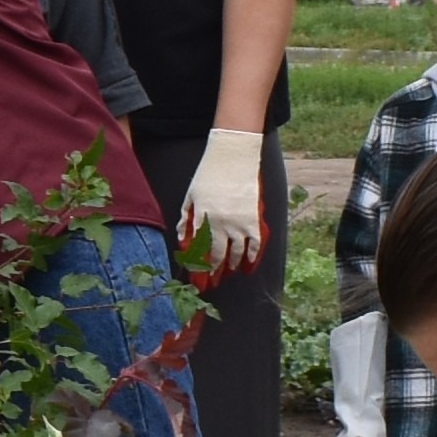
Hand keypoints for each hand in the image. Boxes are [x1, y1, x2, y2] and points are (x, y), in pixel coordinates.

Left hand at [177, 127, 268, 280]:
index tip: (197, 275)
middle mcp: (220, 224)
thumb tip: (182, 238)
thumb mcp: (191, 195)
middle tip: (212, 279)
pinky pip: (255, 243)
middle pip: (217, 255)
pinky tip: (248, 263)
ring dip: (232, 264)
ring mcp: (239, 222)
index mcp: (202, 218)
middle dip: (214, 270)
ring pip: (236, 252)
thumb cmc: (209, 173)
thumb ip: (185, 217)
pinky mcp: (253, 218)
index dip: (198, 265)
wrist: (233, 157)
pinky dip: (252, 255)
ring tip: (229, 270)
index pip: (199, 249)